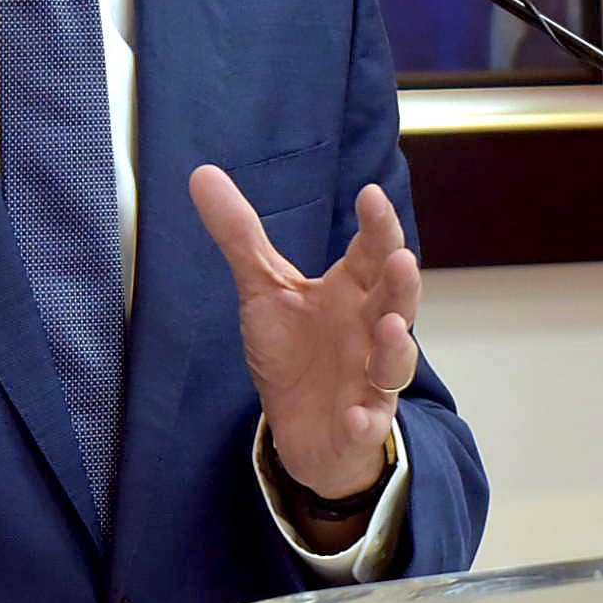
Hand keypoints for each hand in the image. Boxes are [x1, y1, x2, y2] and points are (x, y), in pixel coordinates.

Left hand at [190, 165, 419, 525]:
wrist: (303, 430)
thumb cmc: (296, 353)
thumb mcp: (263, 290)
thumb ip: (240, 235)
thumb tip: (201, 173)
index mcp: (352, 292)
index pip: (372, 251)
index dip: (376, 225)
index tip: (369, 194)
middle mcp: (370, 329)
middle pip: (395, 300)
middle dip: (401, 281)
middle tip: (399, 258)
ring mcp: (371, 379)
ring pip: (393, 359)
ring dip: (394, 344)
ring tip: (388, 326)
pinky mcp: (362, 423)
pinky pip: (369, 423)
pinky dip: (366, 420)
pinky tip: (357, 416)